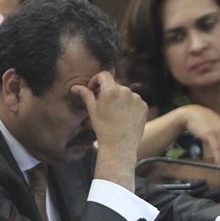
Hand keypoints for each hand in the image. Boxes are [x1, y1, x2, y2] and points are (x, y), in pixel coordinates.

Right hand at [73, 72, 146, 189]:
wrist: (119, 145)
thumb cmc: (103, 128)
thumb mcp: (92, 110)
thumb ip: (86, 95)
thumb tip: (75, 87)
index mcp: (111, 90)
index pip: (104, 75)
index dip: (96, 80)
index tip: (93, 90)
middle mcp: (125, 91)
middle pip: (114, 85)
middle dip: (107, 92)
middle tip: (103, 106)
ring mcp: (136, 98)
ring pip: (125, 93)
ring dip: (119, 99)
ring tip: (114, 114)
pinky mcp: (143, 106)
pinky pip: (134, 101)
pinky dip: (129, 105)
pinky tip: (124, 117)